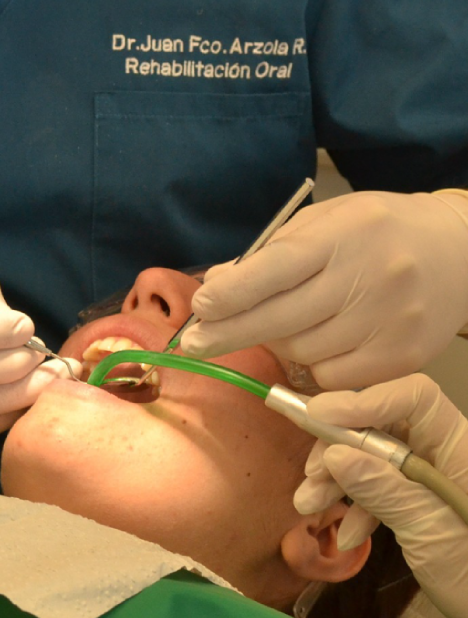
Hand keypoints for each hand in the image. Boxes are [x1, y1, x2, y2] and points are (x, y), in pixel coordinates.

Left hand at [181, 191, 467, 389]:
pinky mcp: (403, 356)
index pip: (278, 268)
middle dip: (229, 332)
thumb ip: (269, 255)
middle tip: (194, 343)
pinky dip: (312, 364)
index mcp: (345, 234)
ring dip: (276, 343)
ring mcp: (390, 320)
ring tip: (279, 325)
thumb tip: (216, 286)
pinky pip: (331, 376)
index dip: (234, 292)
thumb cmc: (375, 232)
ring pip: (303, 352)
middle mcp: (371, 277)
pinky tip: (317, 342)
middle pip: (283, 318)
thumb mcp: (323, 224)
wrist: (459, 250)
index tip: (201, 306)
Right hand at [293, 374, 467, 617]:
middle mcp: (448, 453)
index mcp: (463, 449)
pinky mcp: (423, 500)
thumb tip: (335, 454)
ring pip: (374, 455)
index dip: (365, 401)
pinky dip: (356, 504)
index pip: (415, 398)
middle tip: (310, 475)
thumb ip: (389, 493)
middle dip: (338, 445)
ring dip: (336, 478)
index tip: (316, 419)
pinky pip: (381, 485)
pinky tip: (349, 534)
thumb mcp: (434, 537)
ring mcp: (434, 476)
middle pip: (385, 424)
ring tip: (309, 505)